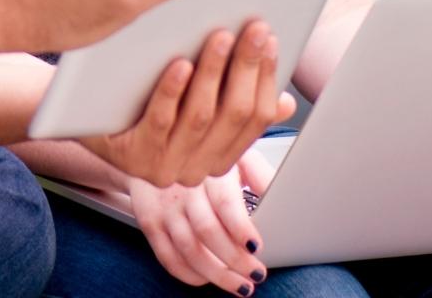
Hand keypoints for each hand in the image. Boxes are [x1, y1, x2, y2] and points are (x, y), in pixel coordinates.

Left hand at [81, 20, 295, 186]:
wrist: (84, 115)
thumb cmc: (145, 100)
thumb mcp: (197, 103)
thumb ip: (235, 101)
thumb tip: (284, 102)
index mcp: (219, 158)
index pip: (256, 117)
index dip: (266, 77)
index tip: (270, 38)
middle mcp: (195, 169)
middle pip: (233, 115)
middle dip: (246, 68)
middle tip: (253, 29)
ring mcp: (163, 167)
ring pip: (200, 116)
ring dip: (215, 73)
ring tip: (220, 36)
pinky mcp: (132, 158)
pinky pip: (159, 121)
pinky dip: (173, 91)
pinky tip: (180, 63)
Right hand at [128, 152, 273, 294]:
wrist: (156, 148)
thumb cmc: (204, 156)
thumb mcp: (235, 154)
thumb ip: (259, 175)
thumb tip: (282, 195)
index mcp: (209, 170)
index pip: (225, 204)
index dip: (241, 229)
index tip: (257, 247)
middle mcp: (184, 189)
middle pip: (208, 232)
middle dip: (235, 260)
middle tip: (256, 274)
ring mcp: (165, 207)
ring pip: (188, 249)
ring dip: (216, 274)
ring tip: (240, 286)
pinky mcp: (149, 221)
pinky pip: (167, 256)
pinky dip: (188, 274)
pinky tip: (207, 279)